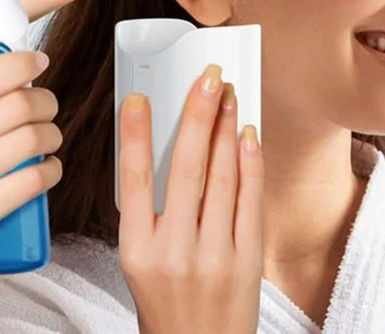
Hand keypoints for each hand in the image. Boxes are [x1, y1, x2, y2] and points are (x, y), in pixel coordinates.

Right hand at [0, 50, 61, 320]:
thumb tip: (5, 77)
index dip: (18, 63)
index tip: (38, 61)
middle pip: (16, 106)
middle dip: (44, 100)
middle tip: (46, 105)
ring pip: (30, 141)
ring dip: (51, 134)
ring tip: (48, 136)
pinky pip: (31, 182)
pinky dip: (51, 169)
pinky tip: (48, 167)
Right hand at [118, 65, 263, 333]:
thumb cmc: (166, 305)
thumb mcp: (140, 262)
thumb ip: (147, 212)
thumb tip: (164, 149)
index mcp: (137, 251)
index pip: (133, 181)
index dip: (134, 135)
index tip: (138, 97)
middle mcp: (174, 252)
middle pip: (186, 169)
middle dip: (197, 116)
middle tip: (206, 79)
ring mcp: (214, 257)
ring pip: (222, 178)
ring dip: (226, 129)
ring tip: (228, 96)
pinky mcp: (247, 261)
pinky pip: (250, 200)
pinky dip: (250, 162)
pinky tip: (247, 134)